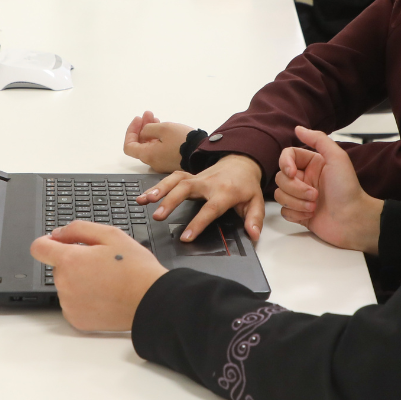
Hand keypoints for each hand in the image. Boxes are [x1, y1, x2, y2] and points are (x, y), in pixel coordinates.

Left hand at [31, 221, 166, 331]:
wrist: (151, 301)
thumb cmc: (135, 268)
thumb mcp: (111, 235)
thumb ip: (78, 229)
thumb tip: (57, 233)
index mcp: (70, 261)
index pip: (39, 248)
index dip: (47, 242)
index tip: (55, 243)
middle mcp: (64, 284)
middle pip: (58, 267)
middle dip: (74, 262)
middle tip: (101, 263)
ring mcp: (69, 305)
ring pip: (66, 286)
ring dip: (79, 282)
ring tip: (107, 282)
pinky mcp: (76, 320)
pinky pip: (73, 304)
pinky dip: (84, 300)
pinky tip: (104, 296)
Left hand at [122, 111, 190, 172]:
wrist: (202, 153)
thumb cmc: (184, 142)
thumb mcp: (163, 128)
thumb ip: (148, 128)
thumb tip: (144, 131)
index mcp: (148, 155)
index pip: (129, 146)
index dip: (131, 131)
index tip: (138, 120)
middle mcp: (153, 162)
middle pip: (140, 145)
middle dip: (142, 127)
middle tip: (147, 115)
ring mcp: (162, 163)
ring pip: (150, 146)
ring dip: (151, 131)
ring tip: (156, 119)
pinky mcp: (171, 162)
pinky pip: (160, 150)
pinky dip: (159, 138)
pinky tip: (164, 129)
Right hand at [135, 154, 265, 241]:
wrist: (241, 162)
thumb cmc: (246, 185)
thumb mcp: (256, 202)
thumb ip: (254, 219)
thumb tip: (253, 235)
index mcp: (225, 192)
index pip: (210, 209)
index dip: (198, 223)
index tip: (185, 237)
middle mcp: (208, 183)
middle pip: (187, 189)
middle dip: (171, 201)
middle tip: (158, 216)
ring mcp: (197, 177)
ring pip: (175, 180)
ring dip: (159, 190)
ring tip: (144, 201)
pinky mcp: (189, 175)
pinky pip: (171, 178)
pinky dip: (157, 185)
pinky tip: (144, 195)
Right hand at [275, 126, 383, 253]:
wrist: (353, 219)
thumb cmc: (348, 189)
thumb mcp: (337, 158)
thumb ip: (318, 140)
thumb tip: (298, 128)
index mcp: (312, 164)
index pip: (287, 156)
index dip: (285, 164)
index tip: (293, 173)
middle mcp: (305, 178)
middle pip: (280, 177)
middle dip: (296, 188)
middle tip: (316, 195)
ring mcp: (301, 196)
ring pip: (280, 195)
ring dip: (296, 202)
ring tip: (315, 206)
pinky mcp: (299, 213)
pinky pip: (284, 211)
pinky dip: (296, 213)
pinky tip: (311, 215)